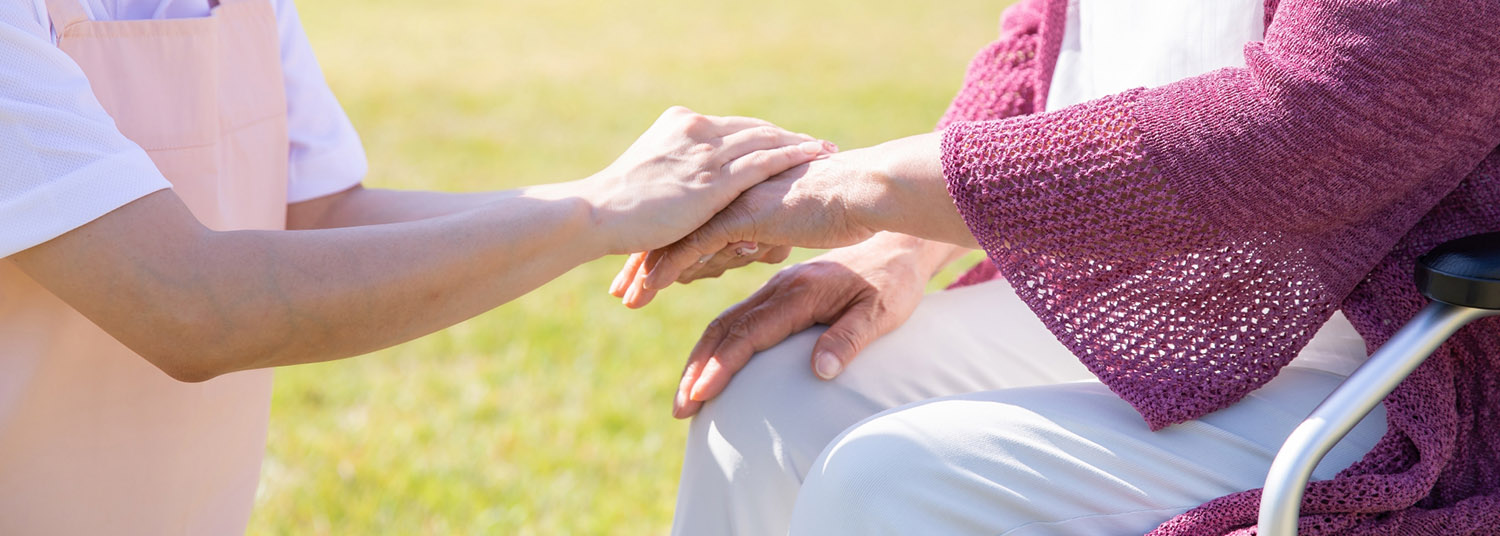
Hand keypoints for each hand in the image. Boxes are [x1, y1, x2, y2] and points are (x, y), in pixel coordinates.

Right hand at [581, 106, 832, 254]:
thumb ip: (674, 173)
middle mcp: (696, 129)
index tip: (787, 140)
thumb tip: (689, 189)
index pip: (733, 127)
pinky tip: (815, 158)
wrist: (597, 213)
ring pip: (765, 141)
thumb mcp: (648, 176)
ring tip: (827, 150)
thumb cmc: (616, 207)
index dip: (763, 134)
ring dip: (799, 145)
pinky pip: (764, 161)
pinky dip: (793, 156)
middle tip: (818, 144)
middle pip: (755, 129)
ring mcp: (705, 152)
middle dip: (788, 137)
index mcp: (679, 124)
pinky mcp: (713, 178)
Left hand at [615, 148, 887, 306]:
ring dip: (648, 269)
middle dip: (643, 259)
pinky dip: (668, 266)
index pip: (689, 218)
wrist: (867, 191)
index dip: (663, 245)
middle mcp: (728, 193)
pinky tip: (648, 288)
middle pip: (674, 227)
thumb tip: (749, 243)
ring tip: (626, 297)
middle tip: (619, 289)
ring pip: (677, 236)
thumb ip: (765, 231)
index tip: (639, 270)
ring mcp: (733, 201)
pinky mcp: (743, 214)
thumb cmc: (843, 208)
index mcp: (737, 191)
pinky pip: (695, 244)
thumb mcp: (792, 223)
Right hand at [670, 236, 935, 417]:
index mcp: (801, 292)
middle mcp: (781, 287)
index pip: (750, 333)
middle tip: (681, 408)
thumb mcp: (882, 312)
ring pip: (726, 322)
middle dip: (699, 368)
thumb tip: (820, 372)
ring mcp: (777, 288)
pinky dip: (717, 344)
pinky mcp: (779, 292)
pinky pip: (738, 317)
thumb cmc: (894, 283)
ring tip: (687, 395)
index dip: (722, 366)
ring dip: (701, 358)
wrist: (898, 245)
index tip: (701, 394)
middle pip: (726, 328)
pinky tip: (709, 366)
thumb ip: (849, 338)